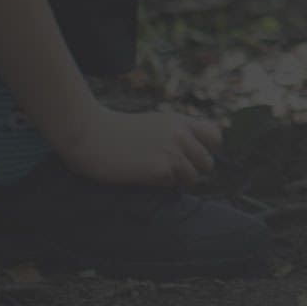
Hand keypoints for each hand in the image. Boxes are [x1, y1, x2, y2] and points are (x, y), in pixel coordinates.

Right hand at [57, 105, 223, 186]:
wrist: (90, 135)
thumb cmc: (116, 132)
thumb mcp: (153, 123)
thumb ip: (175, 133)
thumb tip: (193, 153)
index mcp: (179, 121)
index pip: (216, 136)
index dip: (208, 150)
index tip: (193, 158)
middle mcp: (181, 134)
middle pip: (208, 162)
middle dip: (192, 171)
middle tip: (169, 172)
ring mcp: (173, 150)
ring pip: (193, 177)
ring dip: (176, 180)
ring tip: (152, 173)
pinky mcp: (161, 168)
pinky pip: (173, 185)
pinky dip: (160, 185)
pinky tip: (141, 175)